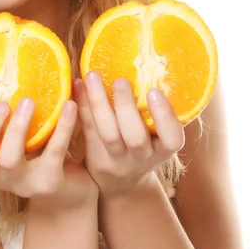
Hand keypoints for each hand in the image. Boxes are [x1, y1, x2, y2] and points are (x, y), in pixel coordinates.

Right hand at [0, 97, 98, 209]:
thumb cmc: (38, 154)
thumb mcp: (18, 137)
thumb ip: (7, 115)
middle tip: (2, 104)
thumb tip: (6, 64)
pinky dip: (62, 127)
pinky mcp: (50, 183)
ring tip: (29, 101)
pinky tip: (69, 105)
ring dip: (17, 128)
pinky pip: (54, 153)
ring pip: (9, 159)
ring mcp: (23, 183)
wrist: (72, 193)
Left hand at [74, 72, 184, 199]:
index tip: (154, 91)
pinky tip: (77, 83)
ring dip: (98, 103)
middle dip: (126, 107)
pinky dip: (81, 105)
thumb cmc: (147, 146)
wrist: (122, 182)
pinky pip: (87, 129)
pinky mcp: (94, 156)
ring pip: (107, 134)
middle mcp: (141, 157)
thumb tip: (152, 65)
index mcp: (163, 149)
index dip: (164, 117)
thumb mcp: (160, 137)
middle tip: (120, 80)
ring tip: (93, 76)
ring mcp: (117, 160)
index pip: (172, 138)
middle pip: (134, 137)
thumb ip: (159, 112)